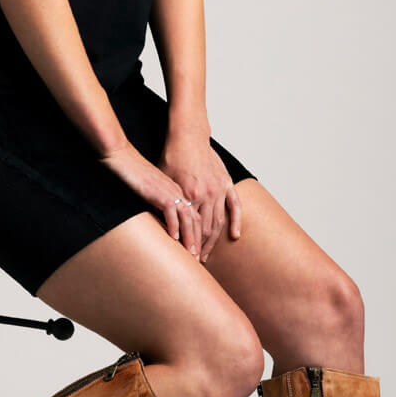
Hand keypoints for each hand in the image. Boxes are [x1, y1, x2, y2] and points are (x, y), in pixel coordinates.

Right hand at [98, 140, 203, 258]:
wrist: (125, 158)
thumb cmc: (136, 174)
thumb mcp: (153, 192)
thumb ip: (160, 205)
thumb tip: (163, 224)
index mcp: (179, 193)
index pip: (194, 217)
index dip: (197, 235)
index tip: (197, 251)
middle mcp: (179, 193)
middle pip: (195, 220)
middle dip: (198, 241)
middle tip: (198, 258)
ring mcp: (171, 192)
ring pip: (187, 218)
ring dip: (190, 237)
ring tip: (191, 253)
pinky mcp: (160, 193)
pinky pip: (171, 212)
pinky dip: (174, 225)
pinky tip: (174, 237)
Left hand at [160, 131, 242, 263]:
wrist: (187, 135)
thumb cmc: (171, 155)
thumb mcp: (163, 179)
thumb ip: (165, 200)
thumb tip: (160, 220)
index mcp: (190, 194)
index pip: (190, 227)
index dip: (188, 244)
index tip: (185, 257)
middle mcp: (207, 194)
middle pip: (205, 228)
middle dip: (200, 247)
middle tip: (196, 261)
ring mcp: (219, 188)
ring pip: (218, 221)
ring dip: (213, 240)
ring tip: (207, 253)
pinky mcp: (226, 182)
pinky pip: (235, 205)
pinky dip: (236, 221)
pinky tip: (234, 235)